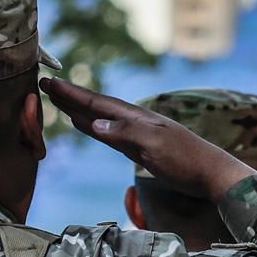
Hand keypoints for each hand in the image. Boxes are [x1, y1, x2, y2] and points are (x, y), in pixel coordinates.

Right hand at [40, 77, 254, 199]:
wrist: (211, 174)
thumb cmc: (186, 160)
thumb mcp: (155, 145)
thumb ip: (125, 133)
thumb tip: (93, 122)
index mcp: (136, 117)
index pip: (98, 102)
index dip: (72, 94)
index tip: (49, 82)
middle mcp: (134, 121)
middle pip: (96, 106)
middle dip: (70, 97)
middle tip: (45, 85)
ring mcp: (136, 134)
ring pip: (100, 117)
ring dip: (78, 109)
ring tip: (58, 101)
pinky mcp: (139, 147)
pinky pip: (108, 132)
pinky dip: (92, 126)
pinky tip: (85, 124)